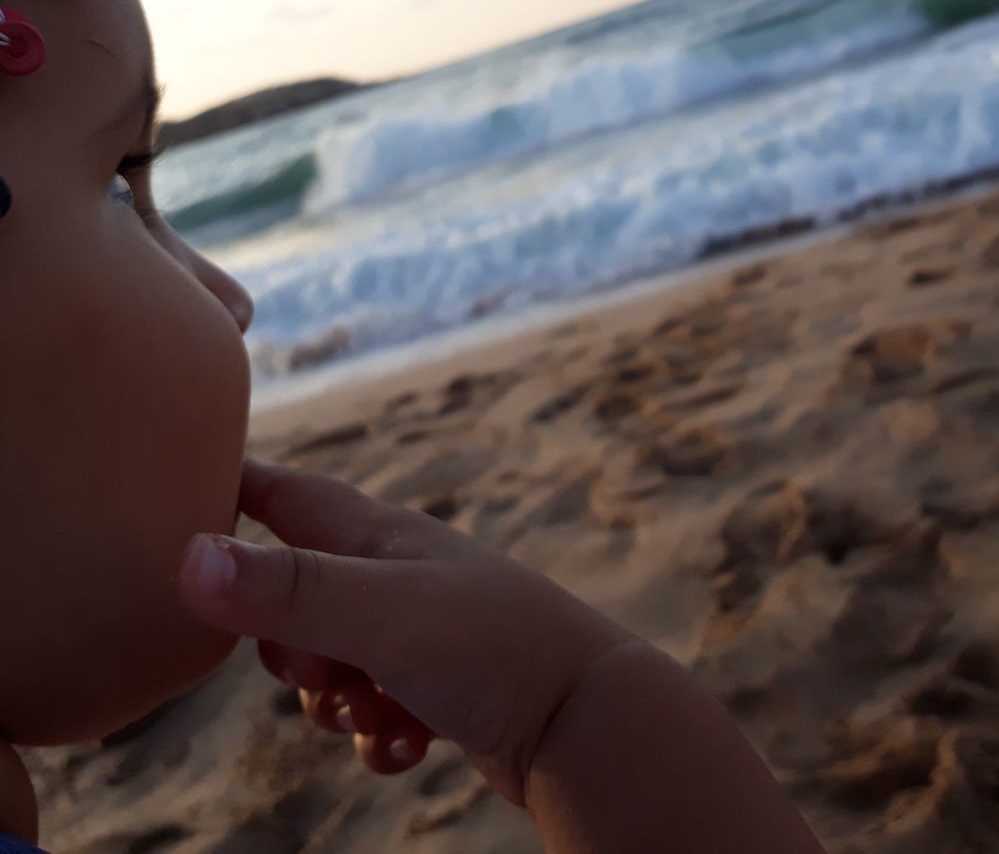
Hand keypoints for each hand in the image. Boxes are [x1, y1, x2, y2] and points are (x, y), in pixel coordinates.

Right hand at [178, 459, 633, 806]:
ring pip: (324, 665)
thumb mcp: (382, 614)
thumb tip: (185, 554)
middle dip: (284, 647)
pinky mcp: (434, 682)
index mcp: (374, 533)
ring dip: (332, 701)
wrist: (588, 719)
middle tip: (323, 668)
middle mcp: (391, 571)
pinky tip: (410, 742)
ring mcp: (415, 627)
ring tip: (377, 709)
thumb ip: (290, 589)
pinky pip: (369, 711)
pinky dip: (377, 733)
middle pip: (287, 598)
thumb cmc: (492, 647)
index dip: (226, 492)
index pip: (280, 492)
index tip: (174, 508)